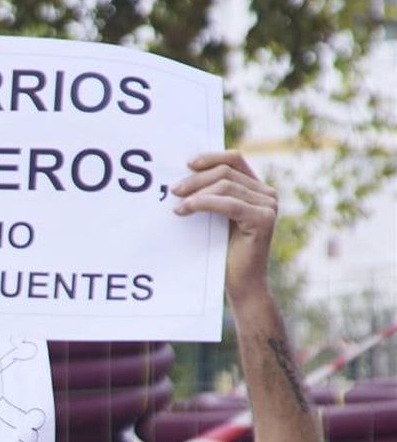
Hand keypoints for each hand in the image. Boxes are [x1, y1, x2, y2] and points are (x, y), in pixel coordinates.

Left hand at [170, 151, 276, 304]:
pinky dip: (205, 203)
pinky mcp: (264, 219)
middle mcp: (267, 193)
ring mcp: (268, 205)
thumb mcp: (214, 218)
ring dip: (197, 193)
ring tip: (176, 206)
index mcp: (256, 189)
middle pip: (226, 172)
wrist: (240, 283)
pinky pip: (229, 204)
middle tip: (172, 190)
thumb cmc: (222, 252)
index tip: (186, 164)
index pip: (234, 159)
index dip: (211, 157)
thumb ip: (210, 196)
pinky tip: (186, 209)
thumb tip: (182, 177)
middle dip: (196, 179)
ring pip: (226, 186)